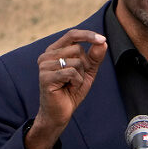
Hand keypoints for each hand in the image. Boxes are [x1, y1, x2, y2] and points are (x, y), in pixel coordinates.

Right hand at [25, 29, 106, 148]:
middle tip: (77, 79)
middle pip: (77, 49)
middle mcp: (47, 55)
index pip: (72, 34)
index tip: (103, 39)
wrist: (60, 113)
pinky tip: (69, 88)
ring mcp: (44, 65)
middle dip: (85, 65)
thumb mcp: (87, 72)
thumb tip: (103, 42)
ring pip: (76, 61)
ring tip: (71, 84)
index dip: (88, 35)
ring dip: (81, 76)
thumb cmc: (72, 91)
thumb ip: (94, 57)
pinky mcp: (45, 77)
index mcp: (55, 50)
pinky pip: (71, 73)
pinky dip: (76, 82)